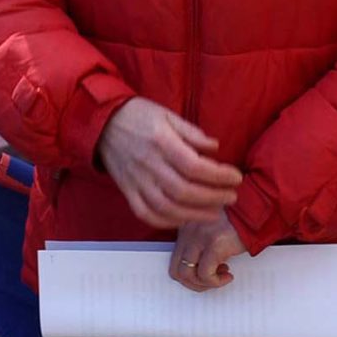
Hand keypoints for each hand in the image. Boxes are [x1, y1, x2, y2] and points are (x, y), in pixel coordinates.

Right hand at [95, 97, 241, 227]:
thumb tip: (215, 148)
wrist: (101, 123)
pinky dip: (166, 222)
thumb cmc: (138, 116)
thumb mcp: (167, 114)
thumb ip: (192, 133)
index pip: (194, 166)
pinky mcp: (127, 191)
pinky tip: (184, 220)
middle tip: (231, 197)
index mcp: (160, 142)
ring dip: (194, 214)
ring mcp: (136, 181)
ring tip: (214, 213)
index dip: (218, 175)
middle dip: (212, 197)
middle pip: (183, 190)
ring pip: (167, 207)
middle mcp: (148, 164)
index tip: (235, 177)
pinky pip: (146, 214)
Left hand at [170, 211, 246, 292]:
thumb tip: (196, 272)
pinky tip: (228, 275)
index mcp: (184, 227)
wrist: (257, 209)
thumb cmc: (237, 220)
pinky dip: (216, 282)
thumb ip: (199, 245)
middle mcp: (188, 230)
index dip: (188, 275)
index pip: (174, 260)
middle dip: (194, 283)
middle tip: (210, 282)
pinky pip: (205, 274)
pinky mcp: (214, 243)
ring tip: (221, 277)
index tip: (202, 276)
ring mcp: (199, 236)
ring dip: (205, 284)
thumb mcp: (210, 230)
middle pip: (177, 270)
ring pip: (188, 274)